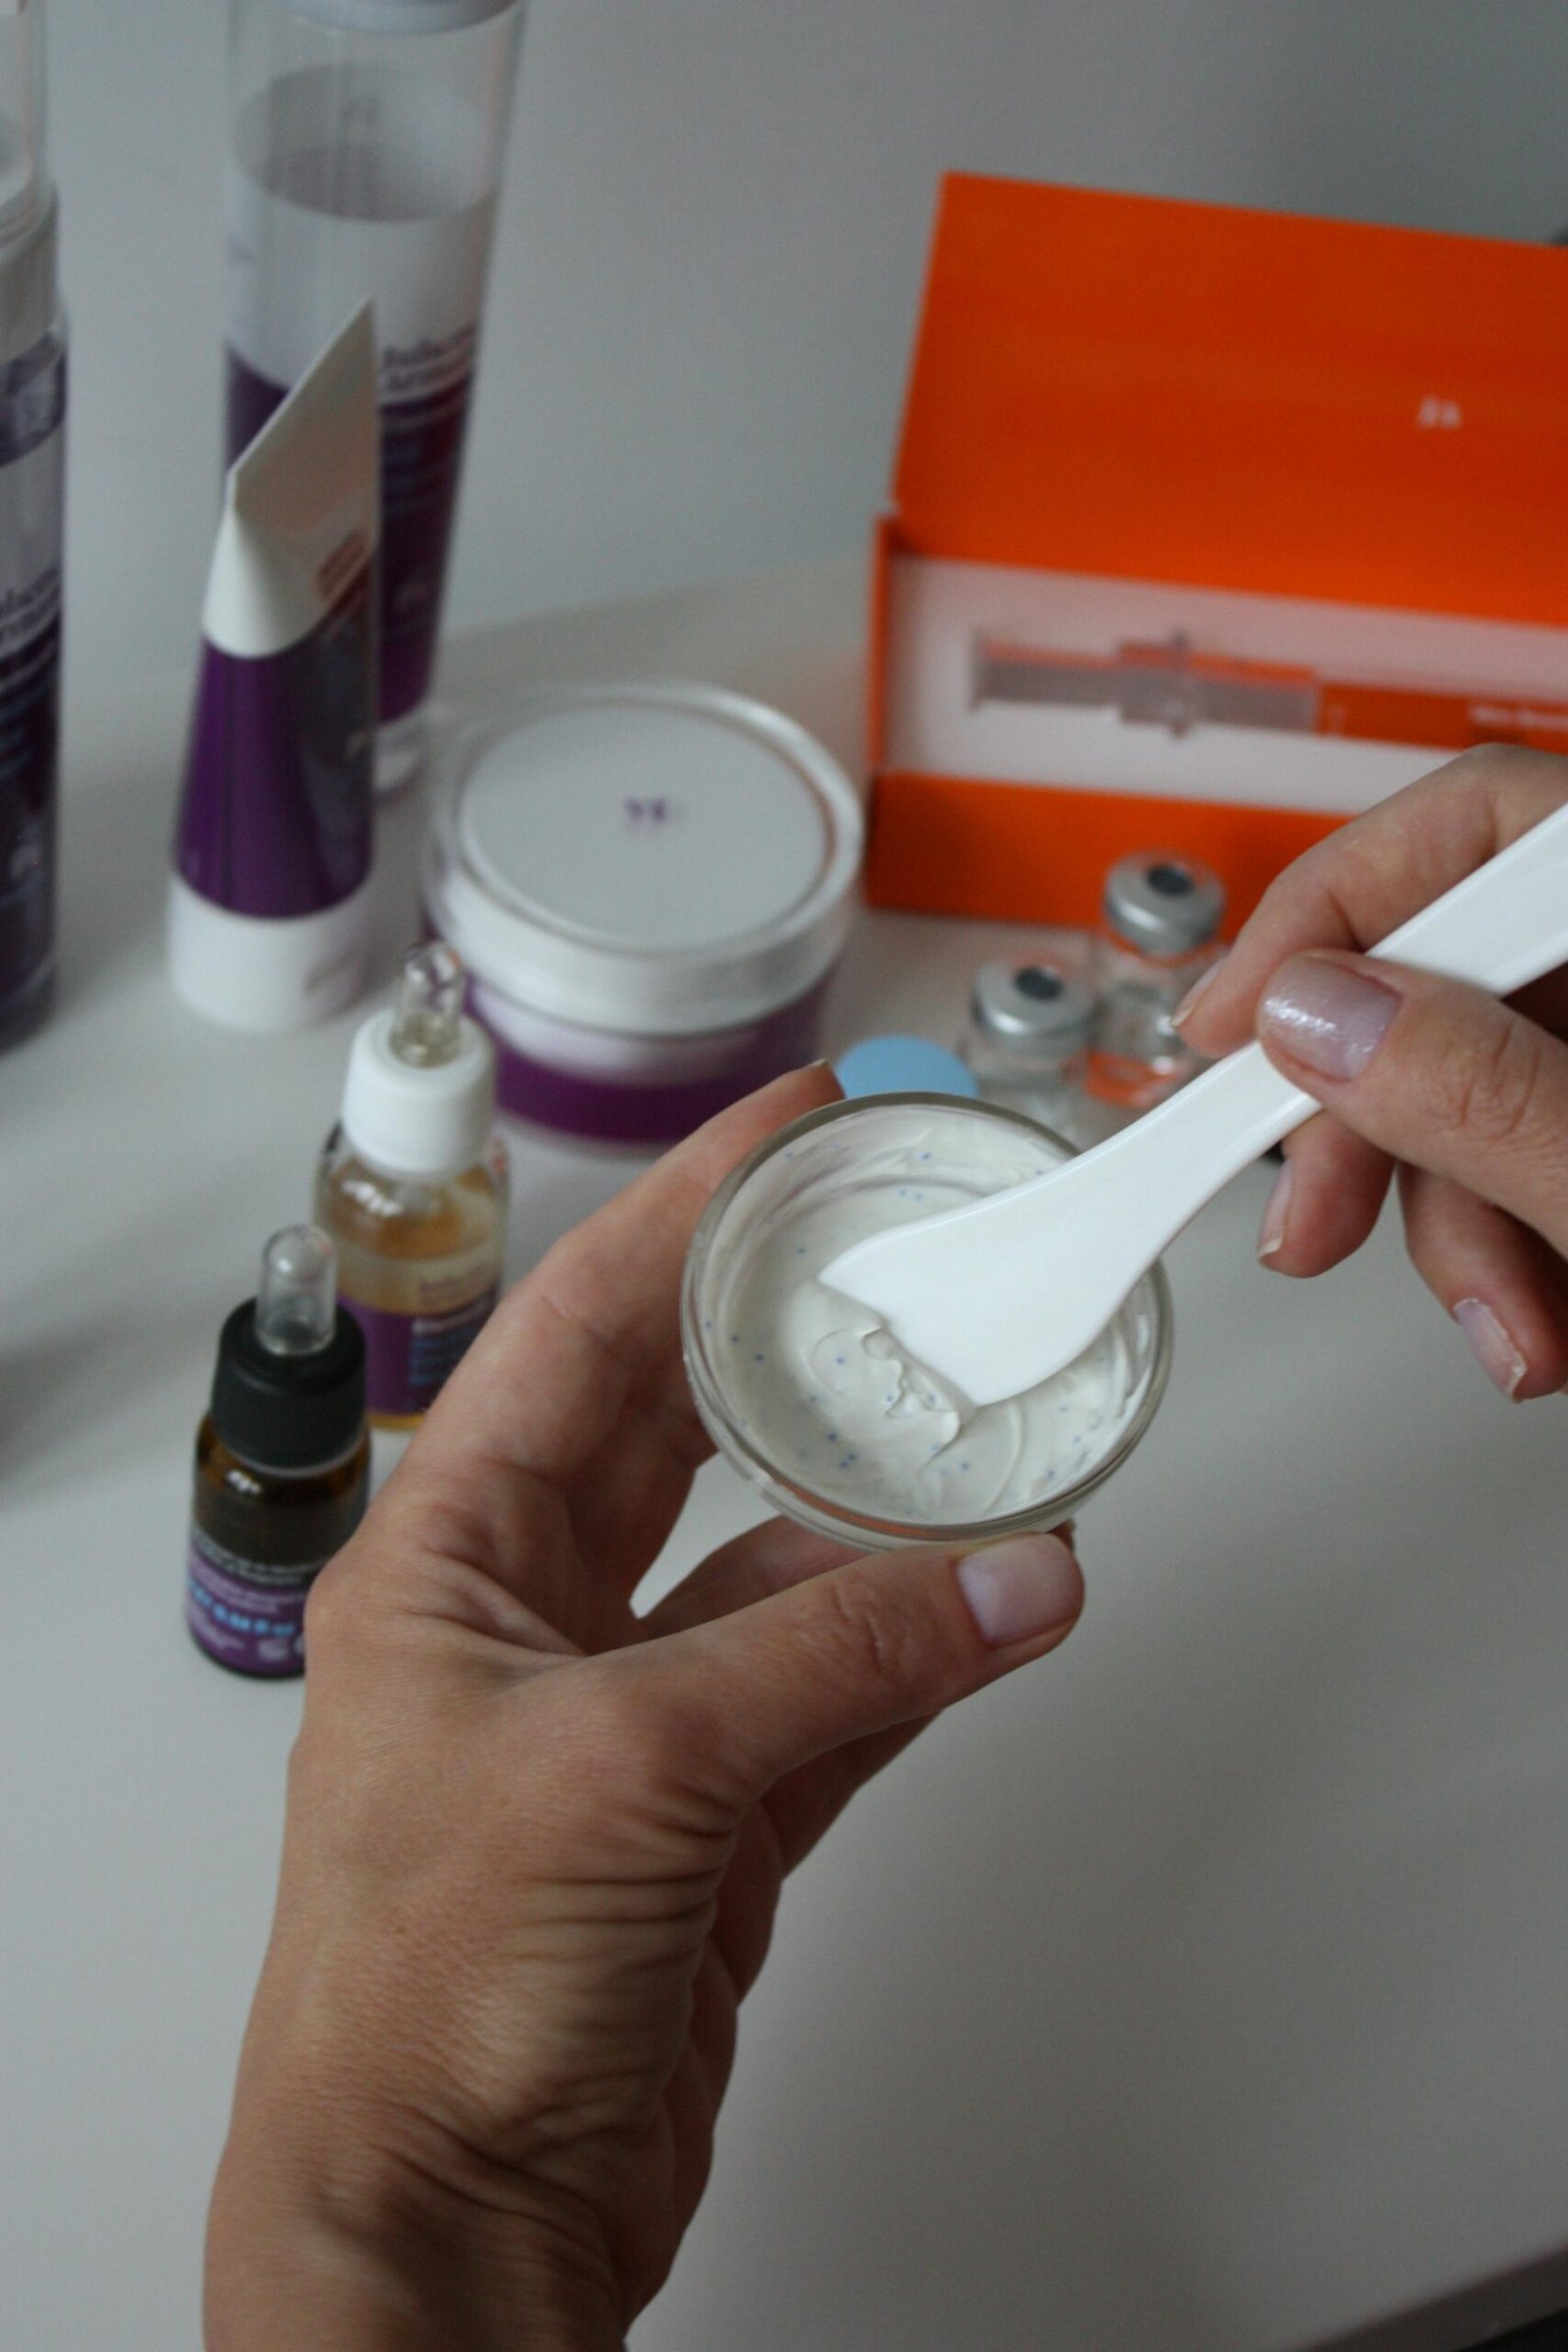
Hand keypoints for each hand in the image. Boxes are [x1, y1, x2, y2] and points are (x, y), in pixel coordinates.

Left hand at [205, 1066, 1083, 2351]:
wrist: (445, 2227)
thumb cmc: (423, 2004)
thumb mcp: (630, 1773)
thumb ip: (834, 1660)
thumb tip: (998, 1575)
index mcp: (445, 1562)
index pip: (574, 1333)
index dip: (684, 1219)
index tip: (787, 1139)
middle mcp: (527, 1622)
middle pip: (677, 1424)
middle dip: (786, 1334)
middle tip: (896, 1248)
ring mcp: (622, 1721)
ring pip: (773, 1566)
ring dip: (881, 1517)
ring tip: (987, 1440)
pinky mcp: (701, 1821)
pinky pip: (827, 1693)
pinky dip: (911, 1652)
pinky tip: (989, 1604)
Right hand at [1177, 744, 1567, 1399]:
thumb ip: (1485, 1093)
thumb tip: (1317, 1024)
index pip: (1466, 827)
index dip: (1321, 924)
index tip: (1225, 1043)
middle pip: (1453, 977)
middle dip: (1378, 1126)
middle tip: (1314, 1227)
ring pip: (1485, 1089)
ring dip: (1455, 1226)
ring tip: (1508, 1333)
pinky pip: (1533, 1154)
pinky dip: (1516, 1244)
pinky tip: (1540, 1318)